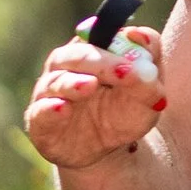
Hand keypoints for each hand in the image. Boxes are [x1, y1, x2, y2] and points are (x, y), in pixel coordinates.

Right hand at [24, 24, 166, 168]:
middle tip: (124, 70)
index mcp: (91, 52)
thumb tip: (140, 36)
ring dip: (73, 83)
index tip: (136, 56)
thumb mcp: (147, 94)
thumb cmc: (123, 113)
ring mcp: (50, 94)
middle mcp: (65, 67)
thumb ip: (150, 63)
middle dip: (100, 62)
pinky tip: (63, 108)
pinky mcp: (40, 121)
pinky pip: (40, 111)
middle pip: (75, 55)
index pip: (98, 36)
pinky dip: (50, 109)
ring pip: (56, 81)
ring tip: (91, 86)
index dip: (116, 43)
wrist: (107, 153)